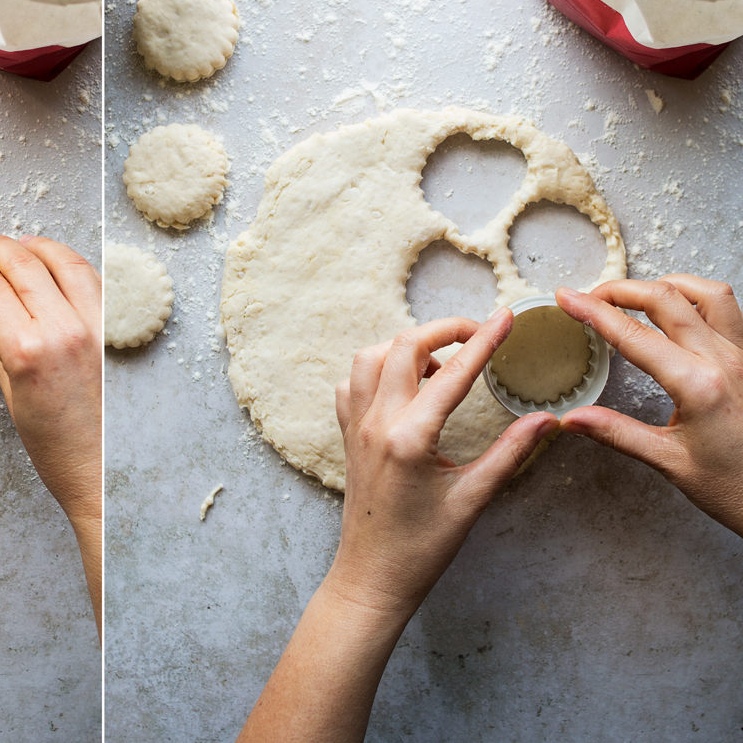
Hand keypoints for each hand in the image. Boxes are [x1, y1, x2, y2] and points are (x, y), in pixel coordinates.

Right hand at [0, 234, 100, 632]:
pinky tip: (56, 264)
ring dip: (37, 247)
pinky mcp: (118, 328)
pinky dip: (70, 264)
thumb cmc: (56, 446)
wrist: (105, 472)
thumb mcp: (11, 394)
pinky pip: (94, 280)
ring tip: (19, 245)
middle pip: (24, 265)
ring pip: (64, 262)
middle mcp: (64, 330)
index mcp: (27, 350)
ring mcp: (97, 326)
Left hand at [327, 311, 557, 616]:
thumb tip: (548, 420)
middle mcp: (375, 423)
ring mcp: (355, 426)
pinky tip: (406, 387)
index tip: (507, 317)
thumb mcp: (472, 499)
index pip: (452, 373)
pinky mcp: (346, 434)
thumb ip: (510, 454)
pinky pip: (353, 382)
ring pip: (371, 357)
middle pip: (403, 347)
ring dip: (407, 347)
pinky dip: (378, 370)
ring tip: (442, 365)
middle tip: (478, 333)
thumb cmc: (421, 547)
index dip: (484, 340)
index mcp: (409, 438)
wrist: (372, 577)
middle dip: (443, 330)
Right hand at [556, 277, 742, 535]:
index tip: (567, 298)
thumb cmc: (737, 488)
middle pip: (668, 299)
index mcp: (699, 386)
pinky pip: (731, 312)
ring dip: (668, 285)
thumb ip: (618, 433)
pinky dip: (700, 300)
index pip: (634, 335)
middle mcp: (726, 362)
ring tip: (638, 296)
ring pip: (709, 294)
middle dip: (623, 290)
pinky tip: (680, 314)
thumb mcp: (671, 463)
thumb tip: (573, 419)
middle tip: (592, 297)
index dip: (593, 312)